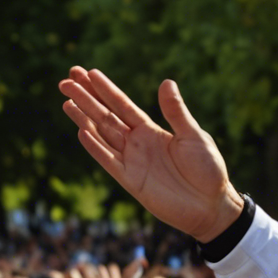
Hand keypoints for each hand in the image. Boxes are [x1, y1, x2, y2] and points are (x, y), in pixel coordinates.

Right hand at [59, 69, 244, 241]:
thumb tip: (167, 82)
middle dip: (86, 98)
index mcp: (152, 130)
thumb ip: (176, 112)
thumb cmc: (208, 170)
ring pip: (102, 135)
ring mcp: (132, 161)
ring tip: (67, 100)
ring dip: (84, 118)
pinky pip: (109, 160)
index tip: (87, 72)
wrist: (211, 206)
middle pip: (106, 116)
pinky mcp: (130, 180)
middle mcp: (137, 143)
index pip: (123, 105)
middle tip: (66, 79)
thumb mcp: (194, 136)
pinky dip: (96, 147)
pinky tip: (82, 130)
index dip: (105, 89)